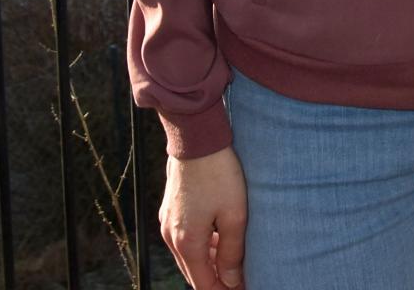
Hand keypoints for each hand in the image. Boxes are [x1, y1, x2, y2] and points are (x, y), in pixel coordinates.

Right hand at [160, 146, 247, 288]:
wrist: (196, 139)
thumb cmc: (220, 175)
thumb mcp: (235, 215)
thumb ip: (232, 252)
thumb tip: (231, 282)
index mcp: (187, 243)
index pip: (204, 284)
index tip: (245, 288)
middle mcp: (171, 237)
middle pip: (194, 273)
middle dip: (217, 281)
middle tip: (242, 280)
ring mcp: (167, 223)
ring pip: (190, 257)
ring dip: (211, 263)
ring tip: (237, 263)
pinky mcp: (170, 210)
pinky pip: (186, 240)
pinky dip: (203, 247)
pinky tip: (221, 241)